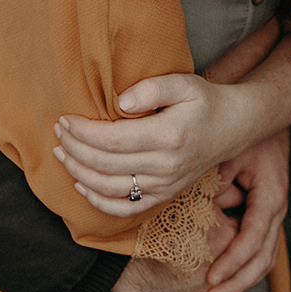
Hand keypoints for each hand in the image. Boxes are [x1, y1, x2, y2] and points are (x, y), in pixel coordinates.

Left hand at [53, 73, 260, 216]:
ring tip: (61, 153)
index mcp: (168, 137)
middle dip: (74, 149)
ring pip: (110, 189)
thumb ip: (151, 88)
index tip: (65, 118)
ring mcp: (164, 185)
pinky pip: (125, 208)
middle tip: (58, 132)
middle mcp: (166, 166)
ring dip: (78, 173)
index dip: (82, 132)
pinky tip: (81, 184)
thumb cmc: (204, 102)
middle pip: (105, 164)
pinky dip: (98, 201)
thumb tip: (121, 102)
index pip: (112, 140)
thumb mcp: (184, 83)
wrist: (232, 128)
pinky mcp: (164, 196)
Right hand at [108, 200, 237, 291]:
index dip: (225, 232)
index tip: (208, 231)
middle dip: (222, 261)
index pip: (242, 236)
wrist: (122, 249)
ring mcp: (211, 291)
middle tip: (197, 251)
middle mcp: (227, 267)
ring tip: (187, 271)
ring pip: (223, 289)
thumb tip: (238, 195)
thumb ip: (221, 195)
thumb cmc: (153, 219)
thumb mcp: (192, 197)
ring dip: (211, 283)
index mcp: (231, 238)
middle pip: (235, 265)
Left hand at [203, 129, 289, 291]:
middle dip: (237, 282)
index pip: (254, 238)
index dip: (233, 261)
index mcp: (270, 196)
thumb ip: (218, 181)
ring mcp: (271, 216)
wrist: (264, 118)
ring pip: (263, 260)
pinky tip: (219, 278)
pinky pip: (256, 250)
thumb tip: (203, 210)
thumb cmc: (244, 134)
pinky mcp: (262, 217)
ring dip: (240, 281)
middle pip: (262, 259)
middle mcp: (275, 210)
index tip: (211, 278)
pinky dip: (241, 268)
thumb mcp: (229, 152)